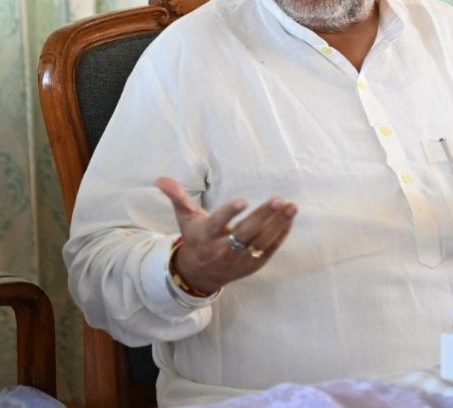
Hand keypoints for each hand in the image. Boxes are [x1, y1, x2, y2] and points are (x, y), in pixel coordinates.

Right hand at [156, 177, 297, 294]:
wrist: (201, 274)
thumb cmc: (196, 238)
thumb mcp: (185, 219)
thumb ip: (177, 197)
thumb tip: (161, 179)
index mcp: (205, 237)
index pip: (217, 224)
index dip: (229, 213)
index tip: (242, 200)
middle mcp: (223, 250)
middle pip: (244, 234)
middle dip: (262, 217)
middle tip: (278, 199)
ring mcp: (240, 260)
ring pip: (261, 242)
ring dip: (278, 224)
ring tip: (292, 206)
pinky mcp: (253, 264)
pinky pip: (270, 249)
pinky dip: (281, 234)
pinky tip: (290, 217)